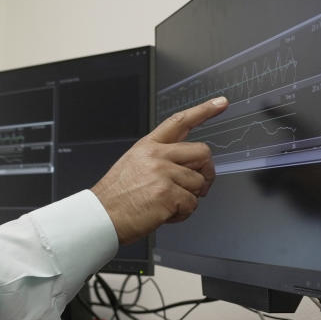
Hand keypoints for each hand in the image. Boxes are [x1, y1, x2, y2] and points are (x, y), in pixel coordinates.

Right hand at [91, 97, 228, 243]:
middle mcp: (157, 156)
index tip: (220, 103)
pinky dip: (182, 214)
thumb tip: (188, 166)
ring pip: (198, 183)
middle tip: (199, 186)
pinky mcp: (167, 194)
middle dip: (206, 172)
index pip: (179, 121)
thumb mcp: (133, 165)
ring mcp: (162, 173)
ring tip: (168, 204)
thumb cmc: (116, 196)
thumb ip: (161, 159)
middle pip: (202, 152)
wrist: (100, 216)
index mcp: (148, 146)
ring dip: (189, 198)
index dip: (203, 110)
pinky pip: (192, 204)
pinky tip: (165, 214)